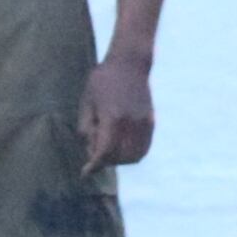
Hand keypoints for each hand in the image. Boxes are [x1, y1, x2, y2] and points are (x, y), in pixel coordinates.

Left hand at [80, 48, 154, 170]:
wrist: (129, 64)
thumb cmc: (101, 81)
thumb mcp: (86, 103)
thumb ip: (86, 128)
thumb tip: (90, 152)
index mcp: (112, 117)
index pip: (104, 151)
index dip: (94, 165)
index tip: (85, 173)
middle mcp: (131, 122)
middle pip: (119, 157)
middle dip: (104, 162)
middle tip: (94, 155)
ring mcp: (144, 122)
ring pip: (134, 156)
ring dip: (119, 160)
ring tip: (107, 150)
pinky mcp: (151, 121)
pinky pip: (144, 147)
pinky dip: (132, 154)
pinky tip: (120, 148)